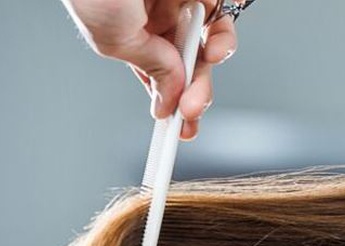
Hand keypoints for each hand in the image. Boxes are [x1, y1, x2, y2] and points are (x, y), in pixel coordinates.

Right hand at [61, 0, 239, 139]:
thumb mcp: (116, 40)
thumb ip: (150, 70)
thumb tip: (170, 99)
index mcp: (134, 33)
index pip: (161, 76)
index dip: (174, 105)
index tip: (181, 134)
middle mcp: (160, 16)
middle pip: (192, 64)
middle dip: (197, 91)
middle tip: (194, 109)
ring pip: (213, 39)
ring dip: (218, 57)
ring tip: (213, 57)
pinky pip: (227, 7)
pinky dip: (228, 28)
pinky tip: (220, 39)